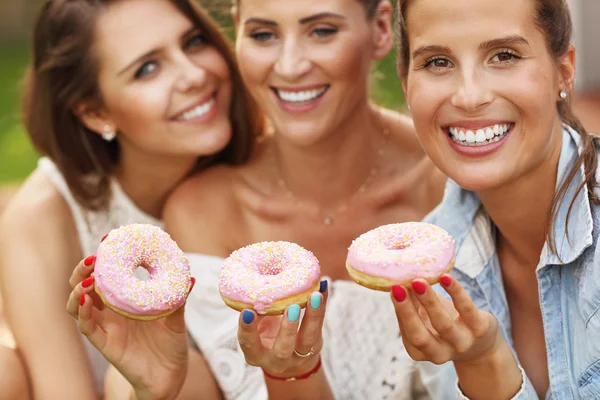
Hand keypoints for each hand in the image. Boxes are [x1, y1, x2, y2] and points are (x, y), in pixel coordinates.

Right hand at [66, 253, 194, 399]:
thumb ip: (178, 297)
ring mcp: (105, 327)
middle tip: (91, 259)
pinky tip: (86, 301)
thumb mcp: (176, 316)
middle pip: (83, 287)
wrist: (170, 374)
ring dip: (78, 290)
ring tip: (88, 279)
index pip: (105, 276)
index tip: (106, 241)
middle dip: (82, 271)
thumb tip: (189, 276)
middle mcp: (110, 312)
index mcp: (124, 301)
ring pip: (77, 306)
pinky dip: (83, 313)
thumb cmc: (171, 343)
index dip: (102, 259)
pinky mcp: (104, 343)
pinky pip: (87, 327)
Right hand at [237, 280, 327, 378]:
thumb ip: (258, 311)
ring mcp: (299, 356)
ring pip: (308, 338)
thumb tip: (258, 287)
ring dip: (313, 316)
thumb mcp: (258, 326)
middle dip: (288, 329)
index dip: (247, 329)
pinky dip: (322, 305)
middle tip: (292, 307)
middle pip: (283, 349)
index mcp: (256, 354)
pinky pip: (320, 324)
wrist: (290, 357)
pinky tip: (322, 287)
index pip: (248, 344)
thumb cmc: (266, 334)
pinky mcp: (315, 346)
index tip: (248, 312)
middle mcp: (277, 360)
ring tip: (315, 296)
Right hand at [391, 275, 503, 365]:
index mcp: (421, 351)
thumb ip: (412, 302)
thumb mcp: (426, 318)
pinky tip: (445, 277)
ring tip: (418, 281)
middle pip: (420, 337)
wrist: (482, 344)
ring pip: (443, 324)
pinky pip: (466, 308)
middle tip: (398, 289)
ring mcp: (462, 342)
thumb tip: (399, 276)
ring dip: (429, 301)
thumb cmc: (445, 325)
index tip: (394, 289)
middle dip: (408, 312)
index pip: (408, 334)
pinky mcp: (480, 328)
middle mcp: (441, 352)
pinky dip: (455, 291)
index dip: (401, 312)